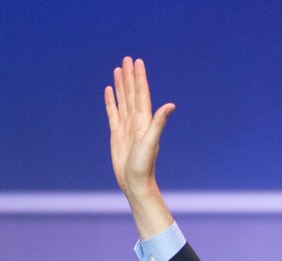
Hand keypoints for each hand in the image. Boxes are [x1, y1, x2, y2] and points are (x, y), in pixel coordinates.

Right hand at [104, 57, 175, 238]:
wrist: (134, 181)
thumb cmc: (144, 165)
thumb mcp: (151, 142)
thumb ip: (159, 122)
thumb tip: (171, 105)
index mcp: (145, 121)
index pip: (142, 94)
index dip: (139, 78)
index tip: (137, 62)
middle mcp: (136, 121)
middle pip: (132, 93)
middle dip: (130, 76)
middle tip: (127, 59)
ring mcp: (126, 126)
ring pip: (122, 100)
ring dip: (121, 85)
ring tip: (118, 70)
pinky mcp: (117, 133)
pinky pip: (113, 113)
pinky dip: (111, 101)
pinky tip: (109, 91)